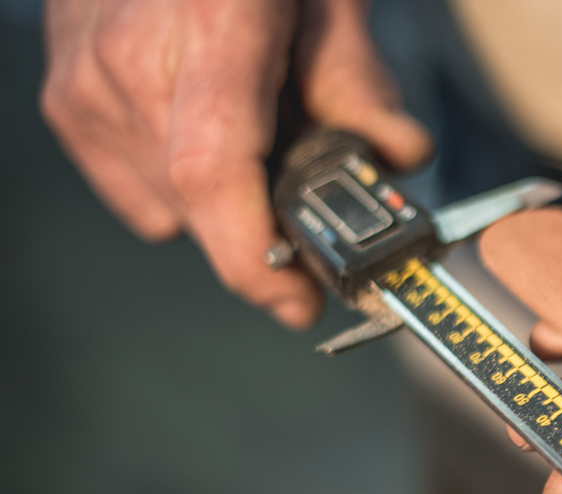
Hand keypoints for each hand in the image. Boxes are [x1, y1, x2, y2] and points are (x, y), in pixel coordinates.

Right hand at [41, 0, 430, 328]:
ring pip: (165, 209)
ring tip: (256, 140)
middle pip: (197, 204)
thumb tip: (402, 158)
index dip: (251, 256)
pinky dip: (179, 187)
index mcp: (208, 28)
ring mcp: (85, 81)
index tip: (296, 299)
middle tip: (314, 208)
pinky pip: (133, 191)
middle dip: (263, 229)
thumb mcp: (327, 0)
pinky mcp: (64, 98)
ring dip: (223, 206)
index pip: (213, 171)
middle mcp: (129, 61)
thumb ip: (360, 81)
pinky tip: (209, 133)